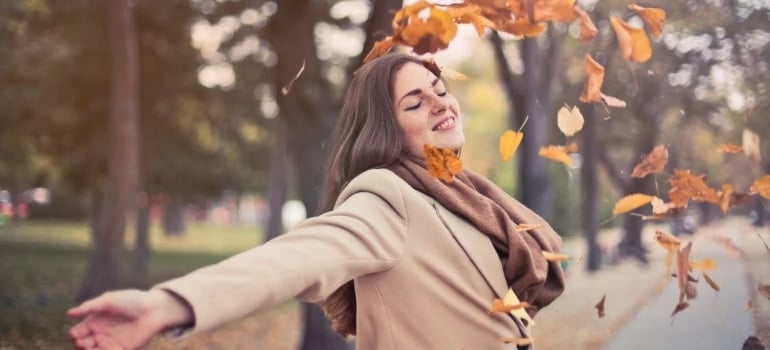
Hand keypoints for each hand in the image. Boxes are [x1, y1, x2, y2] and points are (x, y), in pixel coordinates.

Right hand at [68, 289, 192, 349]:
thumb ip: (90, 306)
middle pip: (82, 344)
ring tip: (91, 347)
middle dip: (80, 345)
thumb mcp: (108, 300)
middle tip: (84, 343)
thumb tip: (69, 313)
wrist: (153, 309)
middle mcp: (100, 333)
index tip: (77, 335)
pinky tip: (103, 349)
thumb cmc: (131, 301)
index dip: (74, 335)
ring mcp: (110, 343)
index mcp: (94, 321)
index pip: (78, 332)